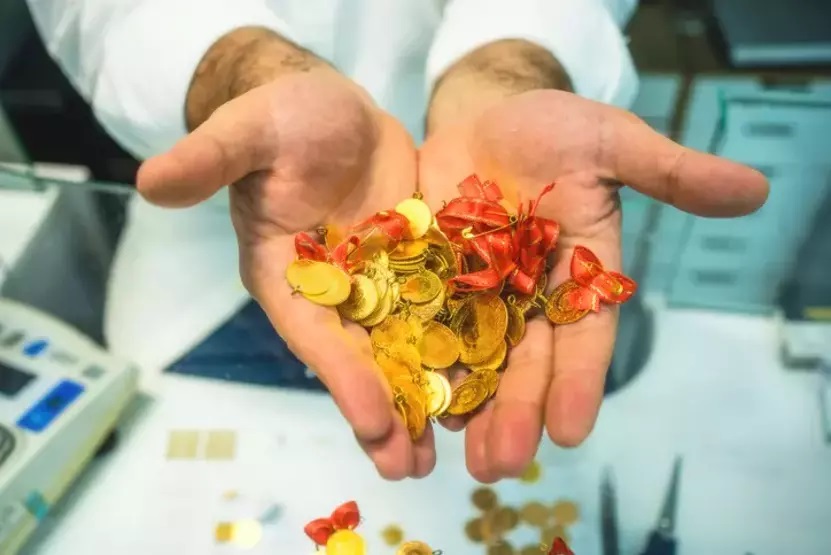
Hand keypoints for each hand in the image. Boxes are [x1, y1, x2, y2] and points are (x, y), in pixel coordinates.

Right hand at [137, 69, 432, 478]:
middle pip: (359, 357)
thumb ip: (209, 159)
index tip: (376, 419)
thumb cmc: (282, 117)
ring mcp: (375, 281)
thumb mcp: (249, 132)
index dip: (342, 375)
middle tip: (411, 469)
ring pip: (401, 345)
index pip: (313, 332)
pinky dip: (456, 345)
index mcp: (284, 272)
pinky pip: (437, 309)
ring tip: (450, 447)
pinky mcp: (414, 264)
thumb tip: (148, 181)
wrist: (332, 108)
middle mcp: (330, 289)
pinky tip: (487, 382)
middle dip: (384, 411)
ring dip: (423, 394)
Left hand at [419, 87, 768, 481]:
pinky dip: (420, 359)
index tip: (571, 431)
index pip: (585, 336)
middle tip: (502, 465)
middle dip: (515, 412)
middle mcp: (530, 295)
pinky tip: (412, 399)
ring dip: (467, 406)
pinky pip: (424, 324)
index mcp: (579, 273)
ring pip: (475, 357)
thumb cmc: (554, 128)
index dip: (579, 382)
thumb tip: (754, 188)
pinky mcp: (431, 279)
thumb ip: (668, 171)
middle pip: (525, 361)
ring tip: (457, 454)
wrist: (486, 116)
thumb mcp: (610, 143)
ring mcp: (478, 291)